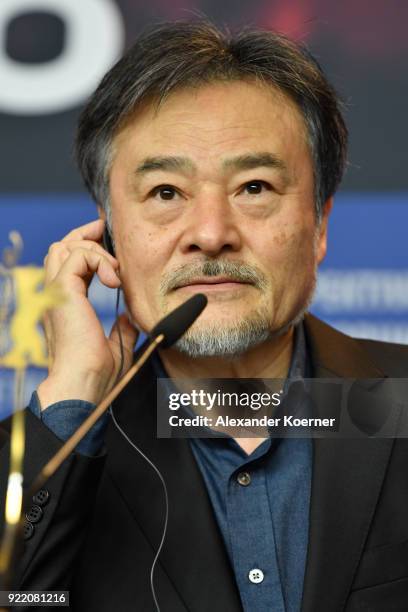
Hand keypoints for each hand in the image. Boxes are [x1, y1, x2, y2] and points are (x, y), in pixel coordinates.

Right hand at [37, 219, 137, 408]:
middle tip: (107, 234)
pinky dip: (98, 260)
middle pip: (61, 247)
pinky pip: (77, 256)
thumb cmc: (96, 375)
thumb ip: (120, 329)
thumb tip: (128, 317)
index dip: (88, 249)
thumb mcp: (116, 346)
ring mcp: (56, 293)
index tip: (109, 245)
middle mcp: (56, 296)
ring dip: (93, 248)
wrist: (82, 385)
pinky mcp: (63, 292)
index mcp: (65, 306)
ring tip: (114, 271)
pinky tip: (114, 280)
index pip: (69, 264)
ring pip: (65, 246)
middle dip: (86, 235)